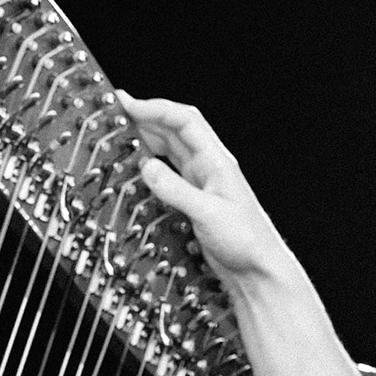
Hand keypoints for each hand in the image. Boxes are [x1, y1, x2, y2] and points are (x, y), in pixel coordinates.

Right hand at [116, 91, 290, 284]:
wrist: (257, 270)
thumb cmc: (247, 241)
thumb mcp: (208, 213)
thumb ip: (175, 190)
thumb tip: (147, 168)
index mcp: (216, 161)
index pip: (184, 121)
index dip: (156, 108)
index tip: (128, 105)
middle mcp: (208, 167)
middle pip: (174, 131)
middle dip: (146, 118)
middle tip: (118, 115)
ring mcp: (201, 183)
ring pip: (170, 151)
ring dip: (147, 140)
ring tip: (123, 136)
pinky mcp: (194, 202)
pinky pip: (168, 175)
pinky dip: (151, 167)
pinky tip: (138, 169)